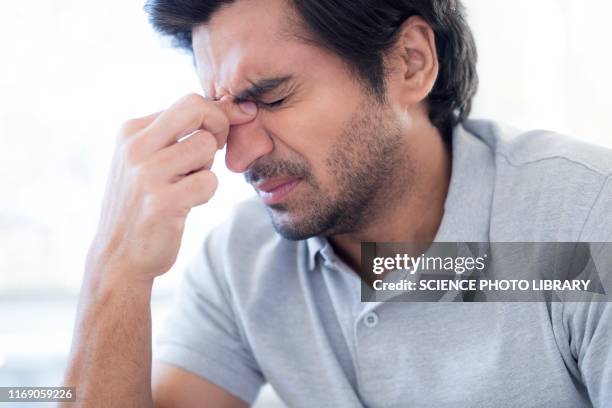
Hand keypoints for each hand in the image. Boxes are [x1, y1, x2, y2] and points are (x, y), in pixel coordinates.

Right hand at [86, 93, 256, 282]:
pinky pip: (209, 182)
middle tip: (216, 148)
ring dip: (207, 168)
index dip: (213, 118)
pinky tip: (185, 205)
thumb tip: (237, 106)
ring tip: (186, 184)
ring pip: (206, 146)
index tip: (214, 137)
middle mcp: (135, 147)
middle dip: (219, 124)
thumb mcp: (150, 159)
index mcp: (131, 131)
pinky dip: (205, 193)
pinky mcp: (163, 202)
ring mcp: (147, 174)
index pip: (189, 102)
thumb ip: (182, 132)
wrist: (118, 256)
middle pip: (196, 108)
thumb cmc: (144, 203)